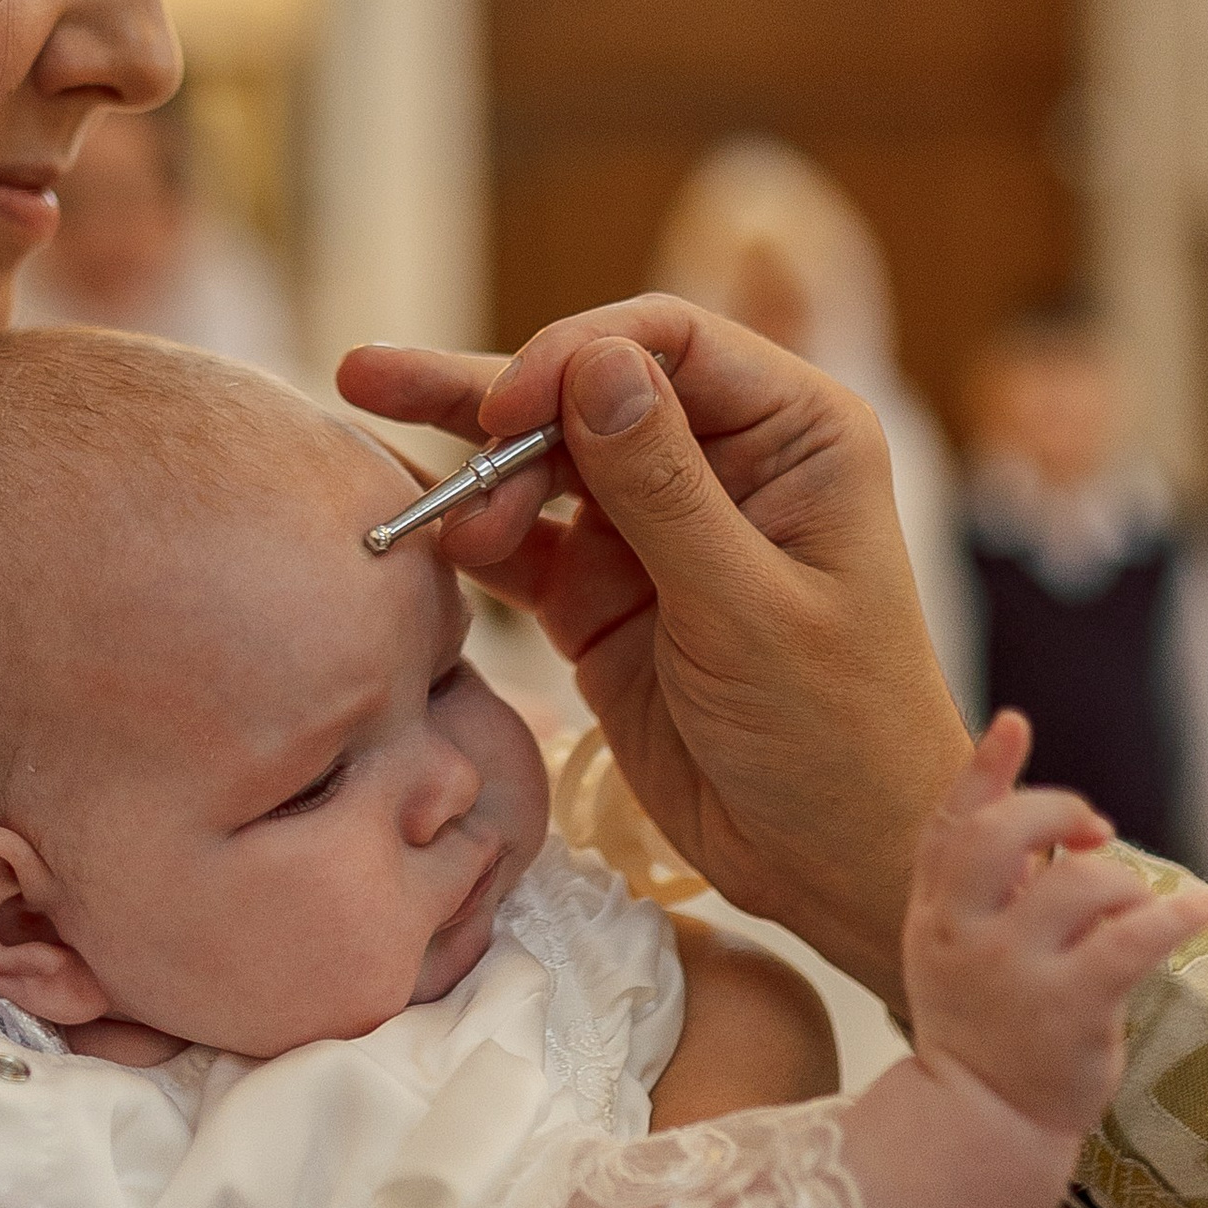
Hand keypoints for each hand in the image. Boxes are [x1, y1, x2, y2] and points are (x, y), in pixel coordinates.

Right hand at [339, 302, 969, 994]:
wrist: (832, 866)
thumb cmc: (836, 734)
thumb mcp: (748, 610)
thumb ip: (663, 487)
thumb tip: (595, 360)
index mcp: (793, 432)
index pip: (668, 342)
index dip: (573, 355)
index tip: (504, 412)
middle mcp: (721, 460)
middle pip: (584, 390)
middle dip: (484, 395)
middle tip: (372, 380)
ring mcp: (653, 528)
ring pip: (538, 463)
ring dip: (466, 475)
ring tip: (397, 510)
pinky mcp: (600, 596)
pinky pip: (519, 546)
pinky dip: (467, 543)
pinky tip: (415, 542)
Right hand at [905, 714, 1207, 1135]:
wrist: (983, 1122)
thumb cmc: (983, 1023)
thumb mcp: (957, 946)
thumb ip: (987, 883)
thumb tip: (1055, 820)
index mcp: (934, 914)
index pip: (948, 826)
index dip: (983, 770)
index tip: (1016, 724)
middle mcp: (964, 935)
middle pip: (1002, 836)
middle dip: (1057, 811)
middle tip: (1096, 830)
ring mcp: (1013, 972)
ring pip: (1080, 884)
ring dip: (1123, 880)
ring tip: (1136, 906)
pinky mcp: (1070, 1009)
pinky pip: (1131, 940)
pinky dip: (1175, 914)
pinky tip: (1202, 906)